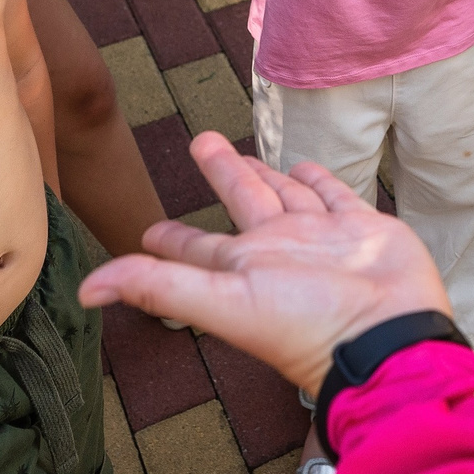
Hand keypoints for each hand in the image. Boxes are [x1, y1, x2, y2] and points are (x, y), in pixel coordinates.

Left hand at [79, 131, 449, 392]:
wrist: (387, 333)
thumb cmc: (307, 325)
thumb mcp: (225, 303)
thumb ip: (160, 287)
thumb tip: (86, 289)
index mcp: (242, 267)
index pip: (196, 248)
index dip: (170, 238)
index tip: (147, 230)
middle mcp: (278, 250)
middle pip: (241, 200)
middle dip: (221, 172)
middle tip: (201, 141)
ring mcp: (321, 238)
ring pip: (286, 194)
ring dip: (266, 173)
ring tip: (251, 154)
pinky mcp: (362, 227)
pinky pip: (335, 195)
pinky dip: (319, 180)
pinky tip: (306, 167)